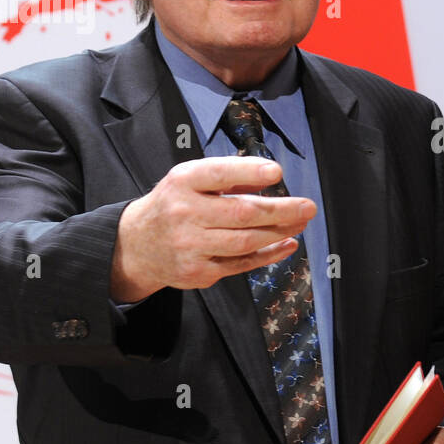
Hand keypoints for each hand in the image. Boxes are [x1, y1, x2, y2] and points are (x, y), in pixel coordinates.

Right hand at [110, 156, 315, 301]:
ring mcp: (190, 246)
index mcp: (182, 182)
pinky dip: (269, 255)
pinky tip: (287, 244)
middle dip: (280, 210)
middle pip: (241, 213)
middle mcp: (184, 213)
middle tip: (307, 206)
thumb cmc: (174, 205)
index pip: (218, 174)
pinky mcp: (198, 272)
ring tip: (301, 223)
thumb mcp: (190, 180)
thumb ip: (227, 176)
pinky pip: (241, 263)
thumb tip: (269, 175)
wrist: (136, 245)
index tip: (276, 171)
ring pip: (245, 241)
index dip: (248, 172)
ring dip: (279, 233)